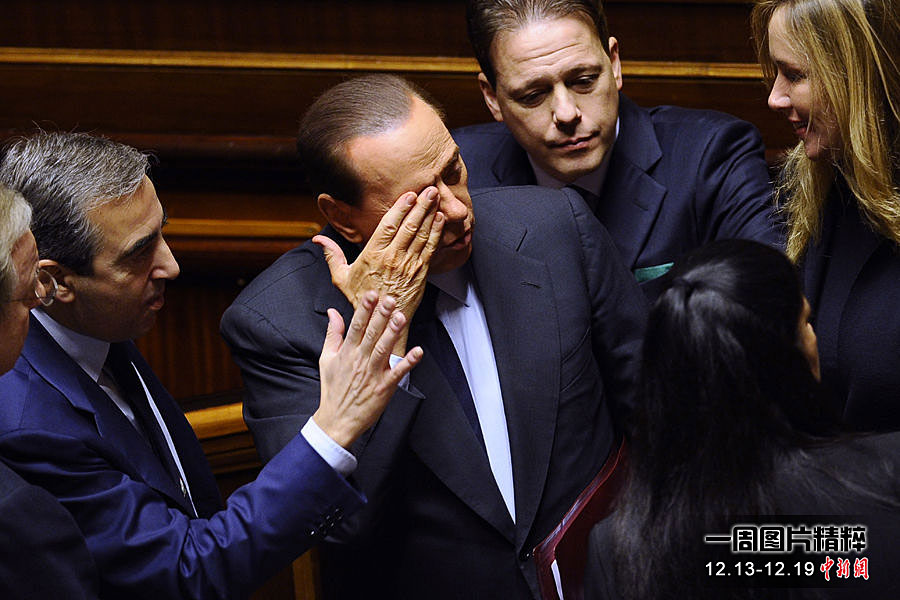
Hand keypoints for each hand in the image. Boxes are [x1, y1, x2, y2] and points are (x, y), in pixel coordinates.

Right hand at [313, 187, 443, 352]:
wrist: (382, 322)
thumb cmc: (363, 300)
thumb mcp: (341, 278)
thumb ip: (332, 256)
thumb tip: (317, 239)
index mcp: (373, 255)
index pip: (388, 226)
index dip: (400, 208)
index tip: (408, 195)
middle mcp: (392, 258)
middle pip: (408, 226)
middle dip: (420, 206)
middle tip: (429, 190)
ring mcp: (408, 266)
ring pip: (421, 235)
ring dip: (430, 215)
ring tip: (436, 198)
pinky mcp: (420, 274)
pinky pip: (430, 249)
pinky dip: (436, 233)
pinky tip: (440, 220)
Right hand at [313, 291, 422, 448]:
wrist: (337, 420)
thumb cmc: (333, 389)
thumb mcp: (326, 359)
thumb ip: (332, 333)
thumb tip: (333, 312)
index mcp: (346, 352)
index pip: (356, 326)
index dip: (365, 309)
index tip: (372, 295)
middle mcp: (360, 361)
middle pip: (371, 334)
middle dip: (381, 316)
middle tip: (390, 299)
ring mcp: (372, 374)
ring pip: (384, 349)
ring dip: (393, 333)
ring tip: (401, 317)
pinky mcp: (384, 387)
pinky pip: (398, 373)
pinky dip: (408, 363)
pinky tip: (418, 352)